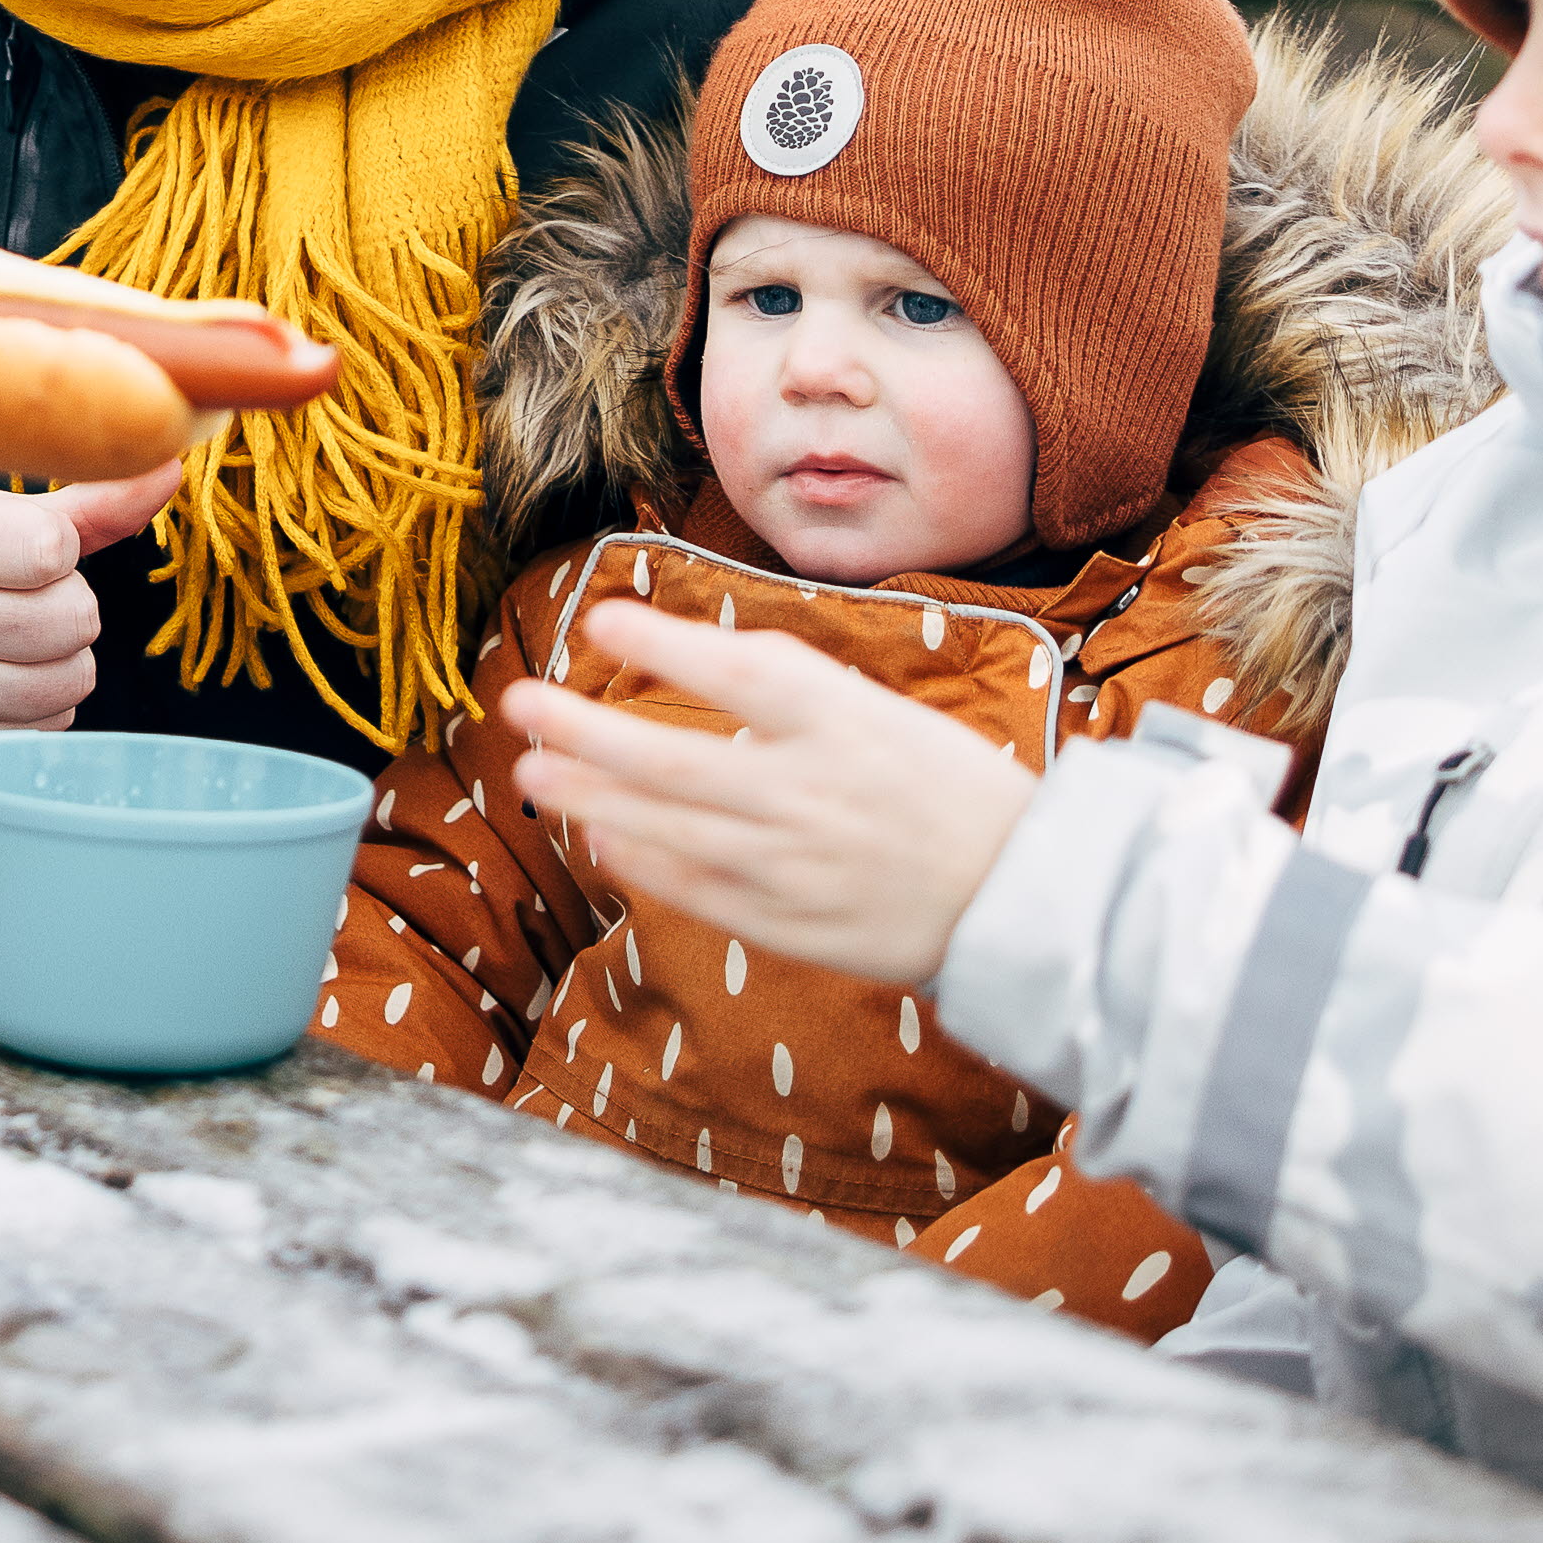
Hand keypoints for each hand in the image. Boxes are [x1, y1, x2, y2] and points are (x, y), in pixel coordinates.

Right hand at [0, 466, 187, 749]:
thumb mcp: (1, 518)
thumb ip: (91, 500)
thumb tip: (170, 467)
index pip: (52, 548)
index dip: (59, 550)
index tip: (23, 552)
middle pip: (76, 617)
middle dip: (68, 607)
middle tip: (19, 601)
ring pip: (74, 677)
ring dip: (64, 659)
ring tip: (13, 642)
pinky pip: (53, 725)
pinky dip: (44, 705)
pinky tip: (1, 682)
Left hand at [498, 599, 1038, 983]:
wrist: (1022, 894)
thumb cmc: (950, 790)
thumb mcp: (884, 715)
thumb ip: (794, 696)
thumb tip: (698, 663)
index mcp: (845, 723)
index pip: (740, 671)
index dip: (665, 643)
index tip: (599, 618)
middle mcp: (810, 791)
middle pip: (675, 759)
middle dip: (586, 730)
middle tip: (520, 703)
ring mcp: (792, 864)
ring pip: (668, 827)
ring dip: (591, 797)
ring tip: (531, 771)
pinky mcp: (788, 924)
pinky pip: (695, 890)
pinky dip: (642, 864)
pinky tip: (598, 838)